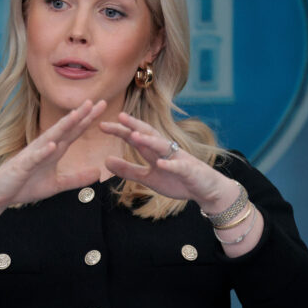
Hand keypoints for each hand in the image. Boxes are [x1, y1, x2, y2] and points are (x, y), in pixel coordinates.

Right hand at [0, 100, 106, 207]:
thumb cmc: (24, 186)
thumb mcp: (56, 184)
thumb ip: (76, 179)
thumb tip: (97, 173)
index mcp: (53, 150)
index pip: (73, 131)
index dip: (88, 119)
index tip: (102, 105)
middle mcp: (44, 147)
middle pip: (65, 129)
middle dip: (80, 115)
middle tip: (96, 101)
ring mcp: (32, 155)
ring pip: (50, 138)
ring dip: (63, 126)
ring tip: (76, 115)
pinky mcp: (22, 166)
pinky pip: (34, 158)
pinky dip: (43, 152)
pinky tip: (52, 145)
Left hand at [99, 112, 235, 210]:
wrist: (205, 190)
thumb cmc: (177, 180)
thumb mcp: (148, 177)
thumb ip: (128, 170)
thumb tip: (105, 161)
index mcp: (154, 151)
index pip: (135, 137)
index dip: (120, 130)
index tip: (102, 125)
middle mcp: (166, 150)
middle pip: (148, 134)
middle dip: (134, 125)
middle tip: (119, 117)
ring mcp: (178, 158)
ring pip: (162, 146)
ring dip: (149, 141)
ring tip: (135, 136)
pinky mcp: (189, 170)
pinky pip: (179, 166)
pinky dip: (170, 164)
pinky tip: (160, 163)